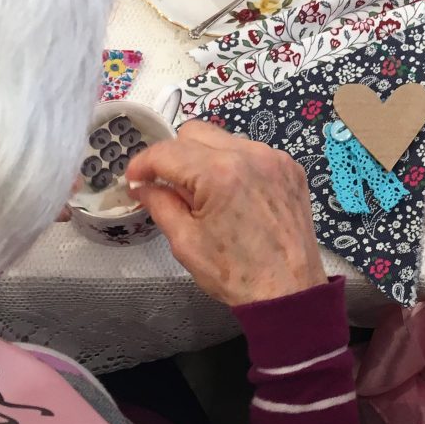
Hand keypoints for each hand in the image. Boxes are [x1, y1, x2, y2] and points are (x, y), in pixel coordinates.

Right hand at [127, 120, 325, 306]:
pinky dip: (235, 164)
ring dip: (205, 157)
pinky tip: (234, 194)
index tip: (134, 179)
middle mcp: (249, 154)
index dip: (143, 163)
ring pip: (224, 138)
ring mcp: (274, 157)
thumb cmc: (234, 273)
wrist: (289, 290)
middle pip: (195, 133)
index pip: (167, 151)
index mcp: (219, 173)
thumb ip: (160, 204)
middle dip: (174, 155)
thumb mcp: (185, 242)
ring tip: (204, 193)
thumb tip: (142, 185)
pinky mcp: (290, 166)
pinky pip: (251, 151)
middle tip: (168, 186)